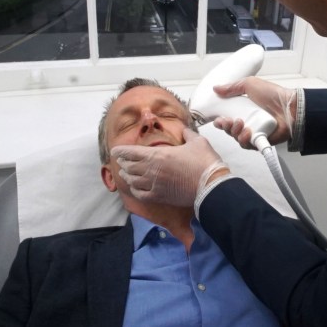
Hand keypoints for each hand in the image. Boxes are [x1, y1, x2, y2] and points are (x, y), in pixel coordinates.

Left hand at [111, 128, 229, 206]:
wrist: (211, 185)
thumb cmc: (205, 162)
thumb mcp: (197, 141)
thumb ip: (187, 134)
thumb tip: (184, 129)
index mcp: (158, 154)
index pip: (131, 152)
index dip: (121, 151)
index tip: (115, 151)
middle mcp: (152, 170)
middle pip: (129, 167)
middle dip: (123, 163)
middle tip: (121, 162)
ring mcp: (154, 185)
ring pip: (132, 181)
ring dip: (127, 176)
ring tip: (124, 174)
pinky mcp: (160, 197)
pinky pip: (140, 194)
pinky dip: (135, 190)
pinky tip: (135, 188)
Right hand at [212, 77, 296, 147]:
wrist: (288, 107)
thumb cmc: (272, 95)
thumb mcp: (250, 84)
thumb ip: (232, 87)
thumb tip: (216, 88)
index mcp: (243, 110)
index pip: (227, 119)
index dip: (220, 121)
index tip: (218, 119)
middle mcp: (247, 122)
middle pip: (230, 130)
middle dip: (226, 127)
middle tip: (229, 121)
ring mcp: (254, 133)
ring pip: (237, 138)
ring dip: (235, 132)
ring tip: (241, 124)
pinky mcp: (260, 141)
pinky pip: (248, 145)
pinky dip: (245, 140)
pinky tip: (248, 132)